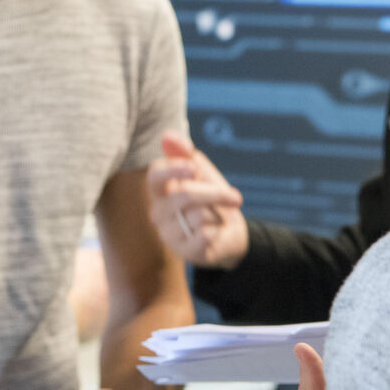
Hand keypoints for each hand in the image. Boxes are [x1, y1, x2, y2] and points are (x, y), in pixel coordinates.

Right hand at [146, 131, 249, 268]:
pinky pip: (205, 235)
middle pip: (184, 195)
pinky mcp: (185, 253)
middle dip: (214, 193)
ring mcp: (170, 235)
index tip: (194, 168)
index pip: (155, 176)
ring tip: (218, 219)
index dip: (173, 169)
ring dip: (218, 213)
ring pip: (198, 215)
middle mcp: (159, 213)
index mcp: (160, 191)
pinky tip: (216, 233)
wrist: (231, 233)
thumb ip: (184, 153)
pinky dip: (218, 230)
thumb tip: (166, 136)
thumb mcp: (202, 172)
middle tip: (234, 197)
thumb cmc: (212, 199)